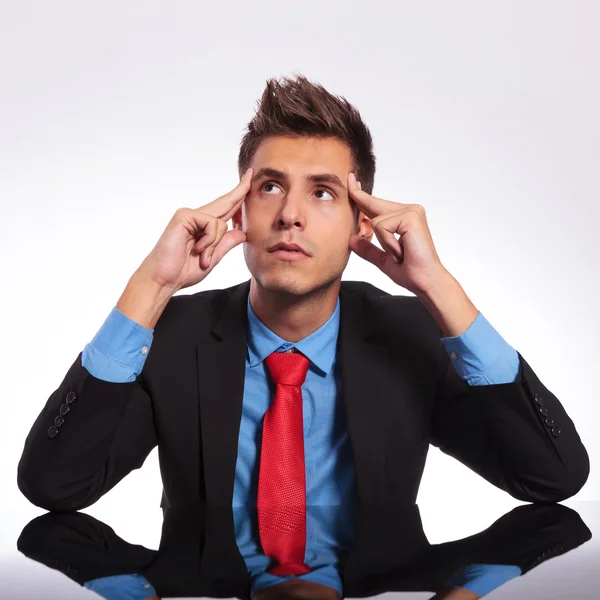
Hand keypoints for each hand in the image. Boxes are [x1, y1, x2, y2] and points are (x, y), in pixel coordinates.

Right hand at [137, 168, 252, 291]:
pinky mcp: (184, 216)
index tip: (248, 181)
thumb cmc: (183, 271)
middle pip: (225, 202)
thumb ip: (226, 243)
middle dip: (240, 190)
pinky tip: (198, 250)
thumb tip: (242, 232)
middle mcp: (196, 217)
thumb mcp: (213, 258)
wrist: (164, 279)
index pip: (225, 208)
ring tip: (202, 258)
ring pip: (221, 222)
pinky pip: (212, 224)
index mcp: (203, 226)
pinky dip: (209, 241)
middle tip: (251, 172)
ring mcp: (189, 214)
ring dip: (215, 245)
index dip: (238, 196)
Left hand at [347, 172, 449, 295]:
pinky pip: (381, 226)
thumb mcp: (383, 259)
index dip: (360, 194)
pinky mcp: (410, 217)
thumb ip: (368, 249)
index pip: (376, 204)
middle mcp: (409, 210)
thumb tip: (350, 239)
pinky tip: (401, 251)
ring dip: (383, 243)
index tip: (351, 180)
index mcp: (404, 217)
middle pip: (373, 204)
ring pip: (376, 220)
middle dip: (361, 204)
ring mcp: (411, 211)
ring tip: (399, 254)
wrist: (425, 282)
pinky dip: (387, 243)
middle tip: (355, 189)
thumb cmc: (410, 272)